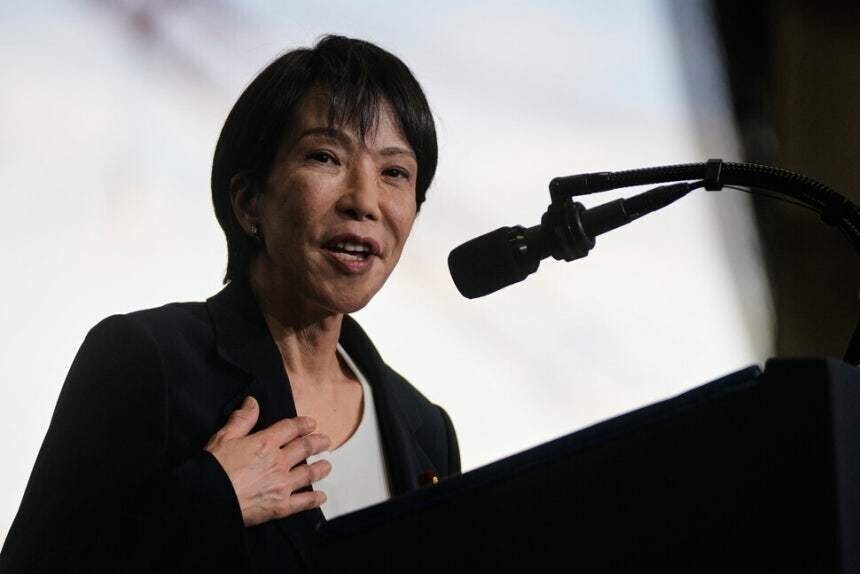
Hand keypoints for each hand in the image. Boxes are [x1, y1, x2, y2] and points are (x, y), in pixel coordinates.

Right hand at [205, 396, 331, 526]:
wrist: (207, 498)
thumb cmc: (213, 468)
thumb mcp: (224, 437)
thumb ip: (242, 419)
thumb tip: (253, 402)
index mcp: (266, 443)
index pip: (291, 428)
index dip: (303, 424)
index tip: (312, 424)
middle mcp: (278, 462)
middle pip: (305, 448)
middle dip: (318, 443)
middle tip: (326, 442)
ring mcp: (282, 484)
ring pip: (309, 473)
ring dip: (320, 468)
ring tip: (327, 465)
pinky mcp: (280, 506)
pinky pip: (303, 501)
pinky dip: (314, 499)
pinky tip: (321, 496)